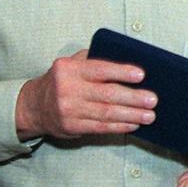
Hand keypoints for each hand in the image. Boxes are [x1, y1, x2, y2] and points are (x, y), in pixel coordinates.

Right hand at [14, 50, 155, 140]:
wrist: (34, 105)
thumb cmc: (62, 80)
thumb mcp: (71, 64)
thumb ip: (93, 59)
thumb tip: (127, 59)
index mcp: (70, 69)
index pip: (100, 69)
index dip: (122, 72)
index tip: (141, 75)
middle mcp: (68, 89)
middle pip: (107, 94)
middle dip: (133, 98)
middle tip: (152, 99)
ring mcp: (69, 110)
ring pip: (106, 113)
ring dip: (131, 115)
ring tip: (149, 115)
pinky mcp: (71, 127)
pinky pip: (100, 127)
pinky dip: (119, 126)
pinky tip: (133, 124)